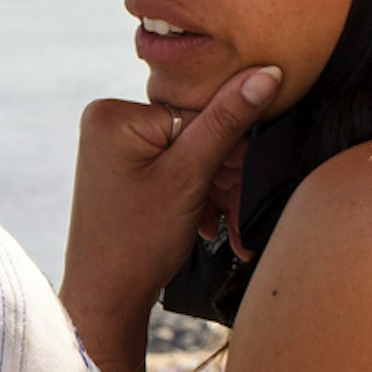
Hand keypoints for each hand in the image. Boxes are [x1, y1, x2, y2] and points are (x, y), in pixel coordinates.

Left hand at [62, 65, 281, 361]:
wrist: (105, 299)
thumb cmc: (137, 241)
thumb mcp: (189, 177)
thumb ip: (228, 122)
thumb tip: (266, 72)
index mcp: (113, 114)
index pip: (197, 113)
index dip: (230, 149)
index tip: (250, 179)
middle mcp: (108, 123)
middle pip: (193, 136)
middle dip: (224, 176)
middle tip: (241, 213)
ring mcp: (114, 148)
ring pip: (189, 158)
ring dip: (215, 192)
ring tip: (229, 229)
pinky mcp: (124, 171)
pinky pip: (174, 171)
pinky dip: (196, 197)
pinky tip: (207, 225)